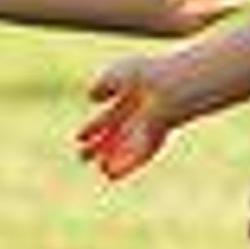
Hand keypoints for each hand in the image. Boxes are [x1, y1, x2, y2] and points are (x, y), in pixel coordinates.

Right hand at [75, 54, 188, 178]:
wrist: (170, 88)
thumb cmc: (145, 75)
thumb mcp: (118, 74)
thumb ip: (102, 84)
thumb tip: (91, 96)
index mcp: (132, 98)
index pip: (110, 117)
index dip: (93, 128)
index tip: (78, 138)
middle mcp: (140, 114)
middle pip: (117, 135)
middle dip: (100, 147)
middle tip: (81, 158)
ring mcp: (148, 127)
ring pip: (128, 148)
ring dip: (114, 160)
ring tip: (102, 170)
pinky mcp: (154, 141)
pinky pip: (137, 157)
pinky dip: (125, 166)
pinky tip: (111, 174)